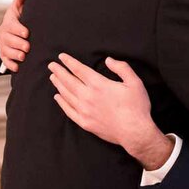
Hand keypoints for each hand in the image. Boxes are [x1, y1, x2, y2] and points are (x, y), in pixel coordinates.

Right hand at [0, 0, 29, 71]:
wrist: (10, 30)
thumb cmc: (18, 18)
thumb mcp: (19, 8)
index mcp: (9, 23)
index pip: (12, 26)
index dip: (18, 29)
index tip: (26, 32)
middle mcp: (4, 34)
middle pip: (9, 40)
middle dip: (18, 43)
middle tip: (27, 47)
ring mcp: (3, 45)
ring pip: (6, 50)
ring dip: (14, 54)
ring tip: (23, 56)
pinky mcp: (4, 55)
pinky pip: (5, 61)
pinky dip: (10, 64)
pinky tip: (17, 67)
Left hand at [48, 54, 172, 169]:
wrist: (134, 132)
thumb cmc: (136, 107)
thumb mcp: (135, 82)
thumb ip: (122, 68)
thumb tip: (108, 60)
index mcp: (99, 85)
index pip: (79, 70)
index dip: (69, 62)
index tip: (61, 57)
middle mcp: (88, 96)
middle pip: (69, 81)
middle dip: (59, 71)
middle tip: (51, 65)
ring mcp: (84, 111)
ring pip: (67, 95)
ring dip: (58, 85)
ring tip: (53, 77)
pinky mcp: (85, 122)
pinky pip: (69, 111)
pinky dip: (61, 103)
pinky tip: (57, 97)